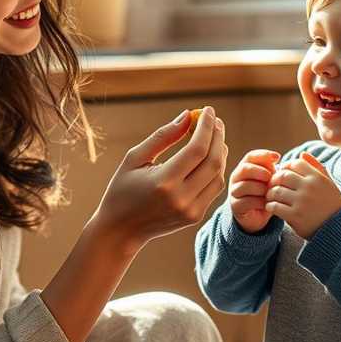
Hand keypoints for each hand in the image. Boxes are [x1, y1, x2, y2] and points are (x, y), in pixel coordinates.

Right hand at [93, 106, 227, 250]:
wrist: (120, 231)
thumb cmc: (122, 189)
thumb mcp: (135, 158)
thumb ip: (163, 136)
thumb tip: (187, 116)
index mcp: (163, 182)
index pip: (197, 149)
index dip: (206, 127)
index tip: (207, 110)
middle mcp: (181, 198)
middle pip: (213, 161)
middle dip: (217, 136)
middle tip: (214, 120)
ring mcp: (191, 210)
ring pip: (218, 175)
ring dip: (220, 152)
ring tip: (214, 135)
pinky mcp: (195, 216)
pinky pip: (214, 188)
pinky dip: (216, 168)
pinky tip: (210, 155)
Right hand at [228, 149, 280, 232]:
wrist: (258, 214)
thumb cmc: (265, 192)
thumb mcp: (270, 178)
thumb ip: (271, 167)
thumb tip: (275, 157)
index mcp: (244, 167)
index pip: (251, 156)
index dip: (264, 155)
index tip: (278, 158)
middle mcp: (236, 177)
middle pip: (245, 169)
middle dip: (261, 172)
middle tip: (271, 178)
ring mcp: (234, 191)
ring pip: (245, 185)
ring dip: (261, 189)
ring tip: (270, 193)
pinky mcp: (235, 206)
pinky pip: (246, 201)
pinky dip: (259, 202)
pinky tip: (267, 203)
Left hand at [265, 152, 340, 239]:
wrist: (337, 229)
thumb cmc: (332, 205)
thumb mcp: (329, 184)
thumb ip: (316, 167)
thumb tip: (302, 154)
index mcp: (317, 178)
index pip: (295, 163)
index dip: (286, 167)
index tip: (283, 174)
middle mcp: (309, 187)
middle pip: (283, 175)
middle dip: (275, 180)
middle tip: (273, 186)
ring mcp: (302, 202)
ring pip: (276, 191)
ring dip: (270, 194)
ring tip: (271, 197)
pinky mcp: (295, 216)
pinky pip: (275, 206)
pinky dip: (270, 206)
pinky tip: (272, 207)